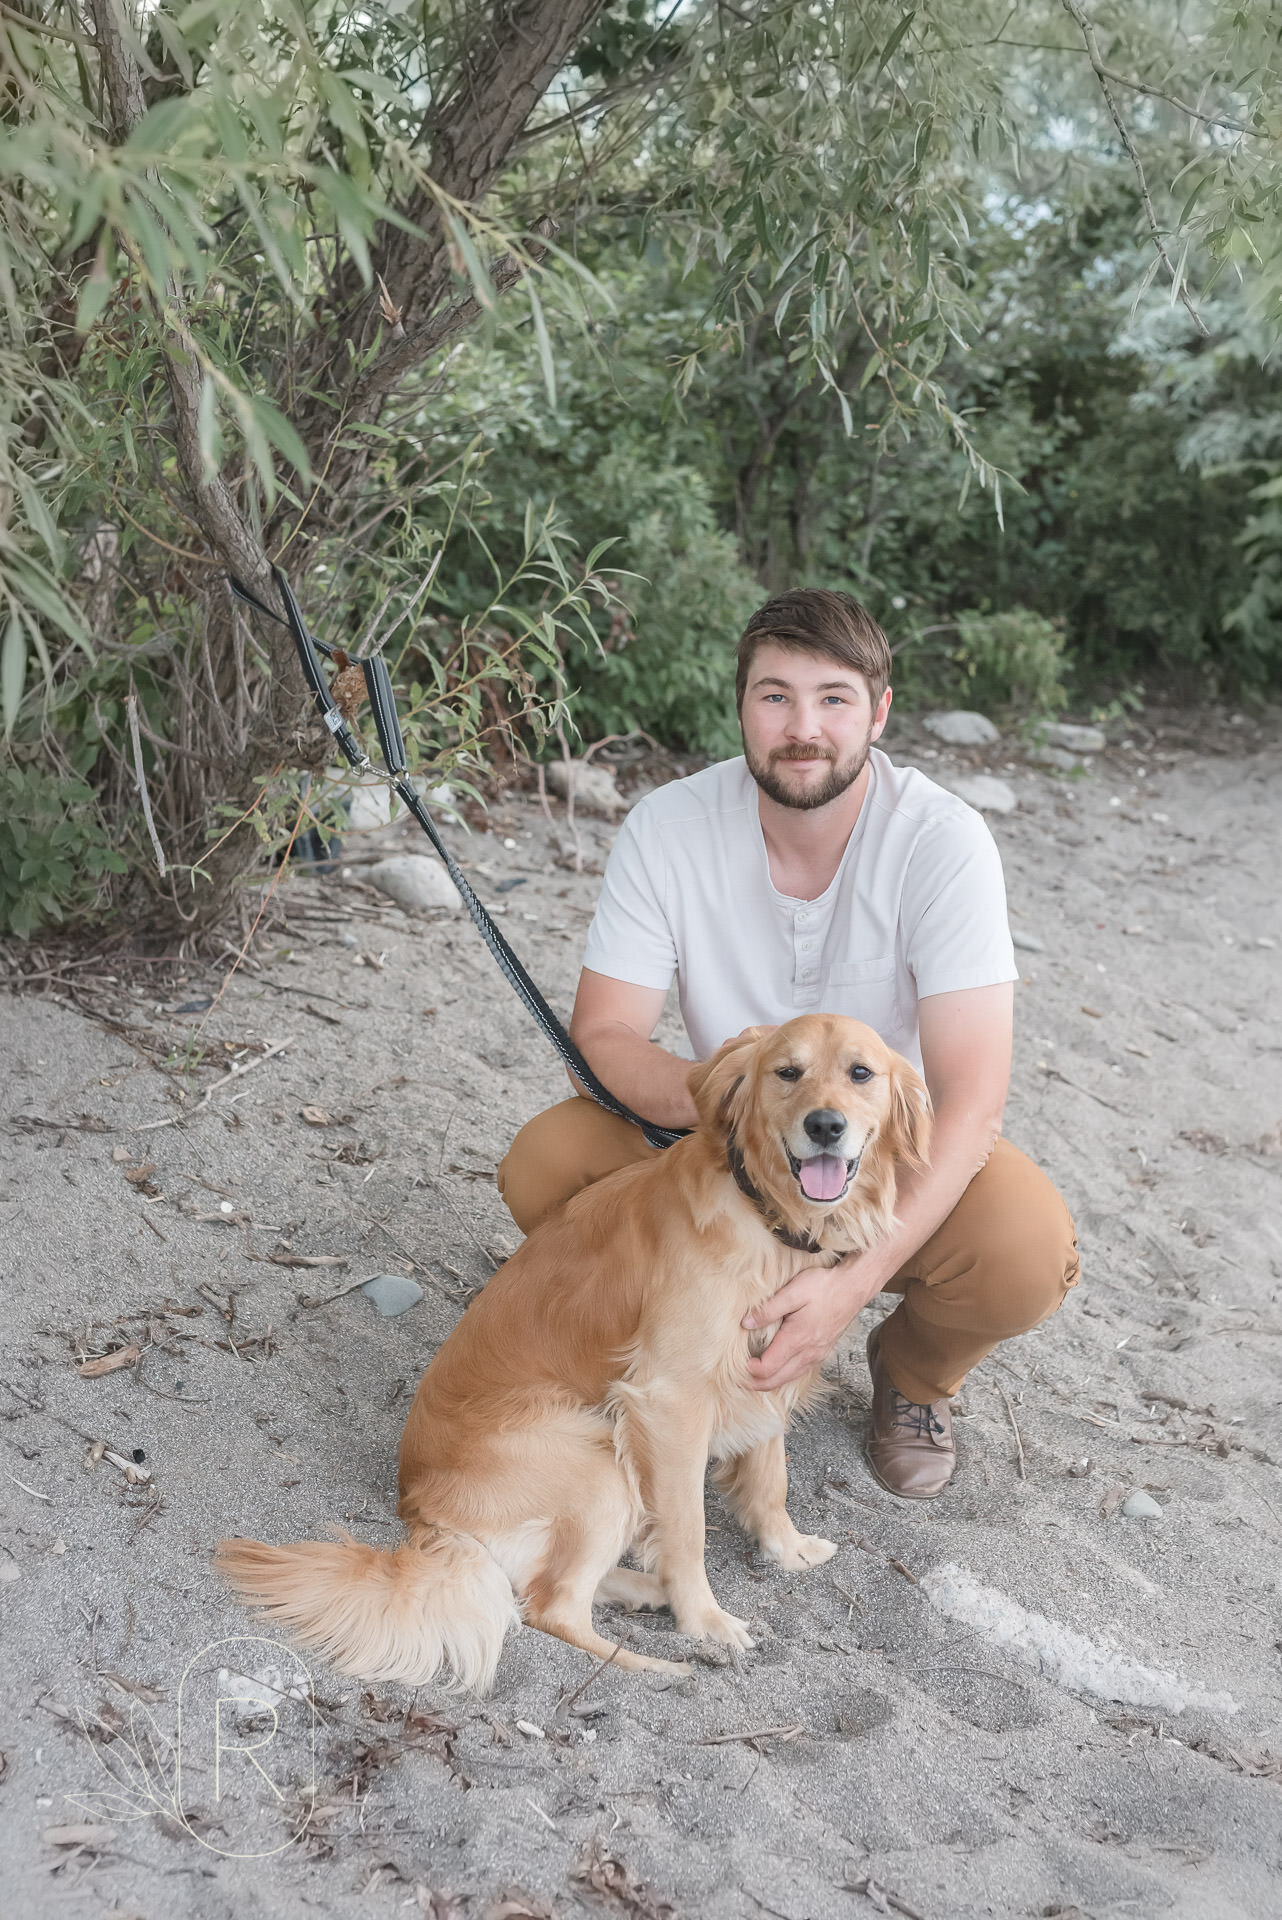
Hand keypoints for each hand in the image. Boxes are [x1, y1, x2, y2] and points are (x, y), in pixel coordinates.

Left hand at [742, 1258, 883, 1392]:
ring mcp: (817, 1354)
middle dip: (755, 1384)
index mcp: (798, 1340)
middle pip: (777, 1381)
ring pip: (789, 1378)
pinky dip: (783, 1374)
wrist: (853, 1287)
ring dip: (769, 1382)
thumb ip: (767, 1310)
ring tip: (752, 1377)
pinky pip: (799, 1371)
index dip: (749, 1371)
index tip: (737, 1364)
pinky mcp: (822, 1351)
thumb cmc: (825, 1287)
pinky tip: (776, 1367)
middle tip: (737, 1381)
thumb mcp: (792, 1292)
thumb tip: (745, 1324)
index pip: (768, 1368)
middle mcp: (809, 1353)